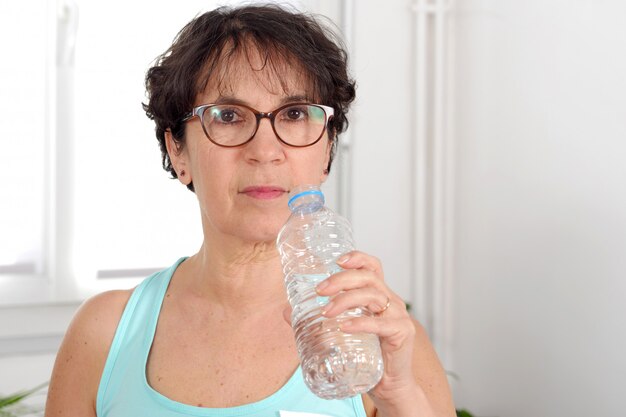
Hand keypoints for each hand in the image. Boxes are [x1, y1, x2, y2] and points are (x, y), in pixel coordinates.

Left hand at [314, 251, 417, 403]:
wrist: (389, 386)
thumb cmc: (367, 356)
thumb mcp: (340, 333)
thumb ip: (315, 321)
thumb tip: (285, 311)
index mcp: (378, 295)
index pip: (373, 267)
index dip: (357, 258)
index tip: (337, 260)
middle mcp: (391, 301)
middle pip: (368, 277)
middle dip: (342, 280)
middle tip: (320, 290)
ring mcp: (398, 316)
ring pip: (373, 296)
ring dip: (346, 300)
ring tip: (326, 311)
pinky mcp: (402, 333)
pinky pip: (381, 324)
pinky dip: (361, 323)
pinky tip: (345, 327)